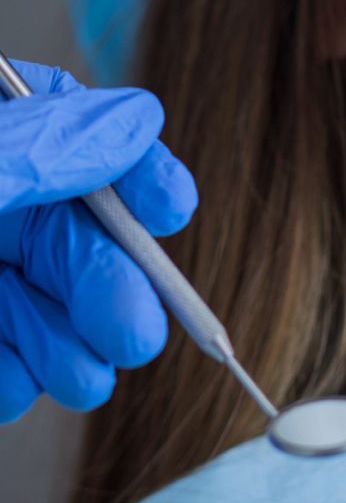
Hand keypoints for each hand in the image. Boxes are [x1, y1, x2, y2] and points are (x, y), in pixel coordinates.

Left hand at [0, 58, 197, 421]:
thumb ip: (41, 146)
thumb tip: (136, 119)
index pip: (77, 131)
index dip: (136, 174)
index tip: (170, 210)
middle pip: (70, 234)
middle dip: (111, 285)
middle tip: (137, 330)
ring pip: (43, 302)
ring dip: (69, 345)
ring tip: (80, 375)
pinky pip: (0, 359)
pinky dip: (12, 379)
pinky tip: (14, 383)